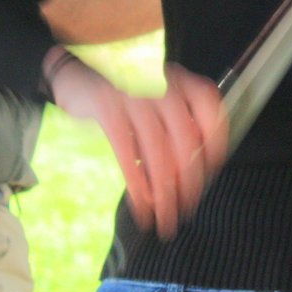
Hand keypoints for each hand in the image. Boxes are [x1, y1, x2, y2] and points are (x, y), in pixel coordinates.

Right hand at [46, 53, 228, 239]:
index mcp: (179, 81)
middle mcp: (161, 84)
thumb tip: (193, 173)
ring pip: (157, 150)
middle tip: (185, 208)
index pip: (209, 108)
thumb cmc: (124, 97)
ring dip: (163, 191)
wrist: (76, 74)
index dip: (214, 142)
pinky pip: (126, 151)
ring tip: (164, 216)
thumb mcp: (157, 102)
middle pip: (184, 138)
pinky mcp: (107, 107)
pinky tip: (140, 203)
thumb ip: (177, 127)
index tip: (210, 172)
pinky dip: (136, 181)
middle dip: (188, 182)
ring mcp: (134, 94)